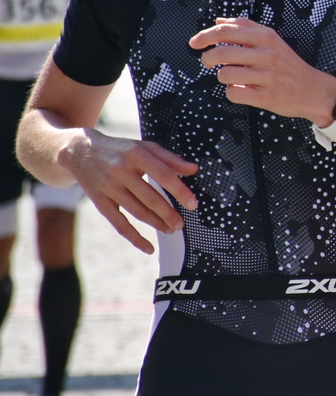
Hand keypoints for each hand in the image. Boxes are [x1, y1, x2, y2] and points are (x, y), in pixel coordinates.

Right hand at [65, 129, 198, 254]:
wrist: (81, 151)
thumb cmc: (121, 150)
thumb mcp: (145, 147)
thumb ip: (170, 159)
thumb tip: (194, 169)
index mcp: (136, 154)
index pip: (163, 175)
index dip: (179, 191)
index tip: (193, 204)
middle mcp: (120, 171)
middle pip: (150, 197)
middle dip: (168, 214)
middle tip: (182, 224)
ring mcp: (108, 188)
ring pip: (137, 211)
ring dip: (156, 223)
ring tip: (171, 229)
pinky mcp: (100, 202)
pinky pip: (119, 224)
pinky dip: (134, 238)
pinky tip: (148, 247)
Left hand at [190, 16, 335, 125]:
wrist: (313, 90)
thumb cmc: (288, 64)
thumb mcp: (272, 39)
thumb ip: (245, 27)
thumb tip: (218, 20)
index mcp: (266, 37)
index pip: (227, 31)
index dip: (205, 36)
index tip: (194, 43)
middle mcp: (267, 54)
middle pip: (221, 53)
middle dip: (208, 58)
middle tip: (209, 62)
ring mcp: (267, 76)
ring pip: (225, 74)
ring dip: (224, 77)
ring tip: (234, 77)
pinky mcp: (266, 96)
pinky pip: (234, 93)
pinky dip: (233, 93)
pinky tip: (243, 90)